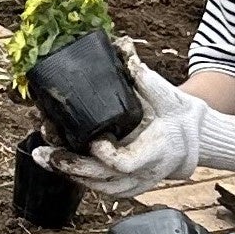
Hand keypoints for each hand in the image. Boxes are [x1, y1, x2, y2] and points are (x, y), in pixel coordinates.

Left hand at [41, 49, 234, 195]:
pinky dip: (78, 177)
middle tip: (45, 152)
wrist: (192, 140)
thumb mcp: (167, 94)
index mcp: (155, 152)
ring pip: (97, 186)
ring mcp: (135, 183)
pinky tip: (57, 163)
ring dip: (67, 172)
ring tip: (42, 155)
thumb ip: (143, 76)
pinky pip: (99, 187)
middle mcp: (144, 173)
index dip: (106, 155)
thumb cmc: (178, 115)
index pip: (125, 163)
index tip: (94, 140)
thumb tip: (123, 45)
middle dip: (71, 165)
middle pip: (102, 178)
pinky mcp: (127, 185)